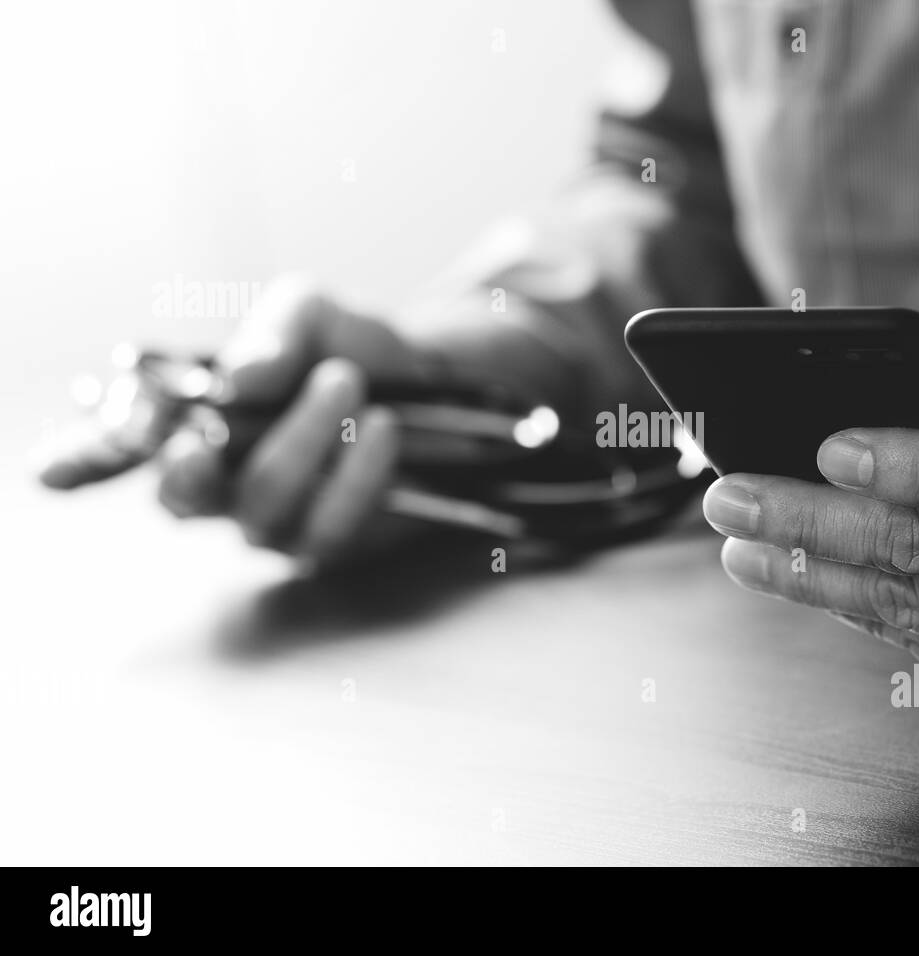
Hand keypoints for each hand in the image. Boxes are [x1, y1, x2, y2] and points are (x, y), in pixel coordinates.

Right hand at [56, 277, 441, 566]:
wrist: (436, 378)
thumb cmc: (352, 346)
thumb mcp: (312, 312)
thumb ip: (276, 330)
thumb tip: (243, 376)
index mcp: (196, 423)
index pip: (122, 450)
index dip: (83, 461)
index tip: (46, 473)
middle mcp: (223, 483)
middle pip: (181, 499)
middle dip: (192, 467)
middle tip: (214, 426)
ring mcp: (275, 521)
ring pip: (261, 505)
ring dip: (304, 438)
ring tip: (344, 382)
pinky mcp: (333, 543)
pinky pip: (330, 525)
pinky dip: (357, 472)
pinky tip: (382, 429)